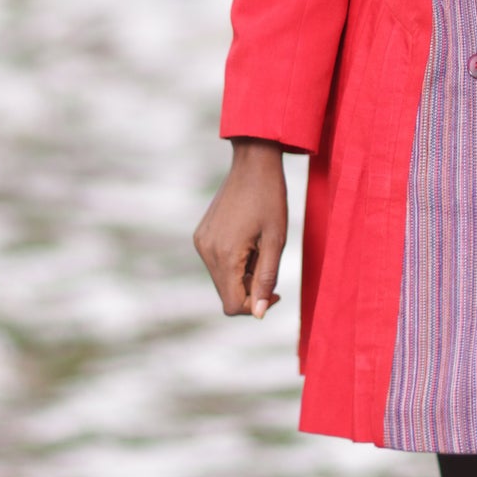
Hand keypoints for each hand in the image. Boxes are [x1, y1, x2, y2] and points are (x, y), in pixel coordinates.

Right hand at [194, 138, 287, 318]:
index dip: (255, 306)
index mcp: (225, 254)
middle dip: (250, 289)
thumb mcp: (276, 241)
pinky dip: (234, 263)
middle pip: (226, 294)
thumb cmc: (270, 198)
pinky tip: (248, 241)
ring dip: (243, 275)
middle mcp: (206, 251)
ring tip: (259, 248)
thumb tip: (258, 313)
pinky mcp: (201, 235)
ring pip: (222, 280)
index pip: (232, 305)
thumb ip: (266, 279)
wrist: (253, 162)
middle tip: (269, 263)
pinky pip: (217, 263)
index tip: (275, 290)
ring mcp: (201, 242)